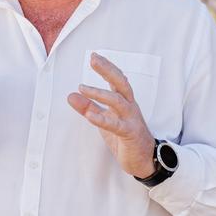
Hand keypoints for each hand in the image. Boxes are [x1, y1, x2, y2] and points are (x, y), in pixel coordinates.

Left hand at [67, 52, 154, 178]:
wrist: (145, 160)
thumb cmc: (125, 136)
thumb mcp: (104, 119)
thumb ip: (89, 107)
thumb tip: (70, 95)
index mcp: (125, 101)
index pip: (117, 79)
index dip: (107, 67)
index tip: (94, 55)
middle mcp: (130, 106)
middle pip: (121, 83)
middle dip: (108, 70)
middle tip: (93, 59)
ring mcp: (131, 119)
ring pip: (117, 101)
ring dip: (99, 93)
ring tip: (82, 87)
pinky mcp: (130, 134)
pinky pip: (115, 125)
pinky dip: (102, 119)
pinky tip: (89, 115)